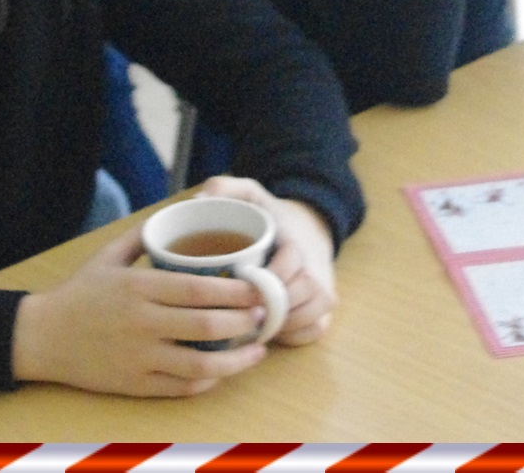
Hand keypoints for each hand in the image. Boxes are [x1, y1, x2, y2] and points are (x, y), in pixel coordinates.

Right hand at [12, 228, 269, 395]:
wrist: (41, 337)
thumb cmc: (79, 294)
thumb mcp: (107, 256)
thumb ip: (144, 236)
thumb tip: (179, 214)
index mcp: (138, 288)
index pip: (200, 289)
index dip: (236, 291)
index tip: (259, 288)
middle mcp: (141, 324)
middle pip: (207, 326)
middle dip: (244, 322)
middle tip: (263, 315)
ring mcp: (139, 358)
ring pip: (201, 365)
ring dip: (237, 360)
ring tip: (257, 349)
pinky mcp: (135, 385)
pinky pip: (182, 387)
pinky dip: (209, 381)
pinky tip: (223, 371)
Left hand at [197, 175, 337, 346]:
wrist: (311, 228)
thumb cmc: (274, 216)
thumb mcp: (251, 194)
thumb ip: (226, 188)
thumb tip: (197, 200)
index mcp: (297, 246)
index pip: (282, 273)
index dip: (258, 286)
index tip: (235, 286)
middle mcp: (317, 274)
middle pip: (292, 302)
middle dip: (262, 309)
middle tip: (232, 309)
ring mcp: (324, 296)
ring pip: (302, 321)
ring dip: (274, 325)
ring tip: (245, 320)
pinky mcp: (326, 313)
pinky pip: (311, 333)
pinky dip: (290, 336)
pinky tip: (268, 329)